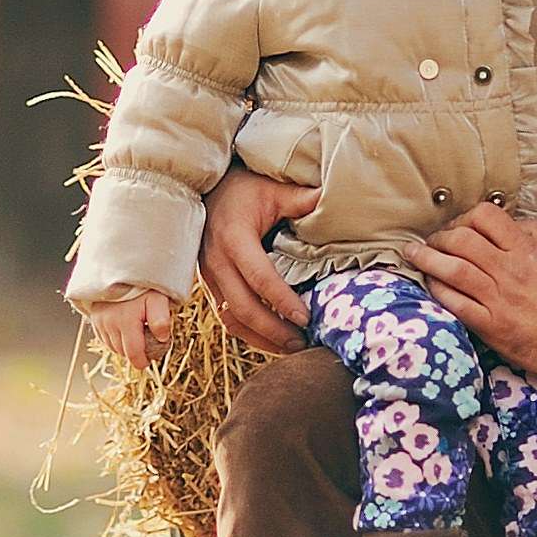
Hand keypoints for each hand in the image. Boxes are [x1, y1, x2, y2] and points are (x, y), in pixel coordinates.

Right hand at [85, 290, 174, 368]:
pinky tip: (124, 329)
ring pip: (112, 346)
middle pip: (122, 352)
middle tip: (148, 344)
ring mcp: (99, 321)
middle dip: (135, 352)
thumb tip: (163, 339)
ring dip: (124, 345)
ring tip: (137, 334)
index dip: (143, 361)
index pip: (133, 354)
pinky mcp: (93, 317)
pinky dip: (114, 338)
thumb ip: (161, 319)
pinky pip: (104, 337)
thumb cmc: (141, 283)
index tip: (151, 359)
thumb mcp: (158, 298)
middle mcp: (109, 323)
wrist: (120, 266)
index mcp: (125, 322)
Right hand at [197, 168, 319, 352]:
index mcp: (234, 238)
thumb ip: (300, 200)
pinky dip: (248, 332)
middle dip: (273, 331)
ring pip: (231, 319)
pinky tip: (270, 339)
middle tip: (302, 344)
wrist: (205, 188)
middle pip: (243, 308)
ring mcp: (209, 276)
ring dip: (260, 338)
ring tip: (290, 348)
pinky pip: (226, 316)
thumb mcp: (271, 189)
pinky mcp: (209, 285)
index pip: (260, 277)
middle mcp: (216, 262)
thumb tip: (330, 200)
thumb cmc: (243, 188)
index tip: (306, 318)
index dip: (283, 301)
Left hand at [403, 204, 536, 383]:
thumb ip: (531, 234)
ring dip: (427, 259)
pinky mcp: (492, 325)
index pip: (485, 216)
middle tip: (431, 241)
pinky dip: (438, 290)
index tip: (458, 226)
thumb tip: (506, 222)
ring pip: (453, 269)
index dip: (463, 217)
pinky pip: (456, 302)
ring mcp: (499, 297)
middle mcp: (509, 269)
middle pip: (462, 240)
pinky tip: (429, 284)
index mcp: (526, 248)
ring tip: (414, 255)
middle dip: (439, 237)